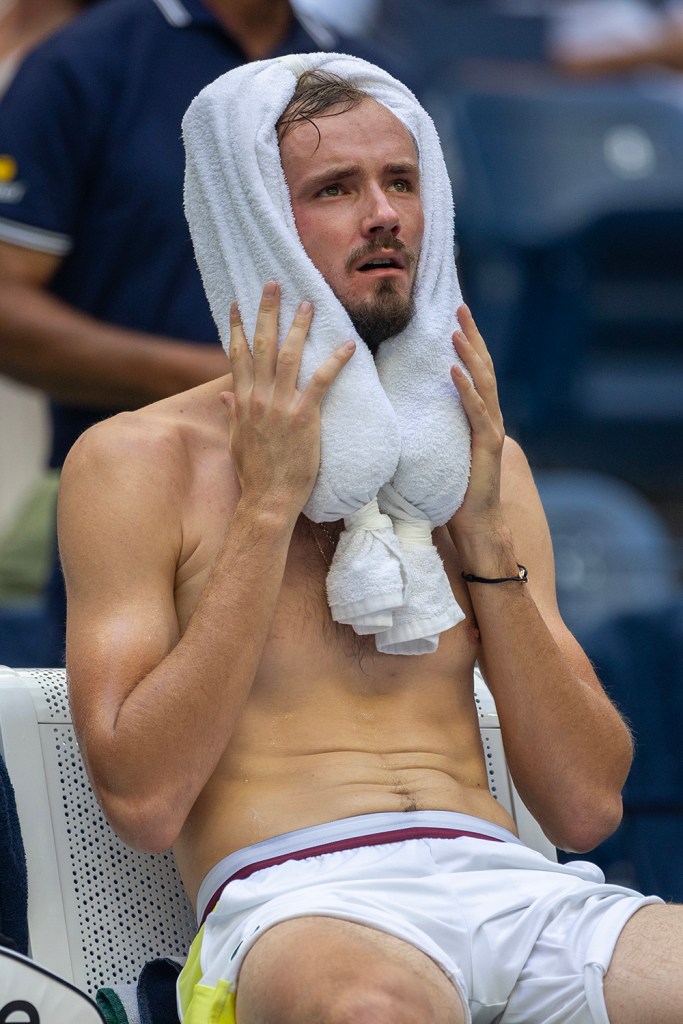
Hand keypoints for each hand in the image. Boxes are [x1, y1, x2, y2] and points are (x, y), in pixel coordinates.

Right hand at [220, 281, 354, 517]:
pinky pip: (321, 381)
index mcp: (244, 401)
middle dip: (267, 312)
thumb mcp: (237, 440)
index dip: (236, 327)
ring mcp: (281, 406)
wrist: (267, 499)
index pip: (237, 355)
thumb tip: (224, 395)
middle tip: (273, 284)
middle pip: (263, 345)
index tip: (236, 303)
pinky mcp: (305, 417)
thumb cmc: (254, 473)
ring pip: (291, 356)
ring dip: (300, 326)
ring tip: (309, 303)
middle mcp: (259, 398)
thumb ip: (232, 413)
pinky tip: (348, 344)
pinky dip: (335, 361)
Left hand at [448, 304, 506, 544]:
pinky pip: (476, 411)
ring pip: (483, 383)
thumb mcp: (438, 450)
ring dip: (469, 355)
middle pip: (483, 366)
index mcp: (478, 415)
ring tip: (454, 332)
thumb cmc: (453, 490)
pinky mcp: (487, 445)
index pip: (473, 370)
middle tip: (459, 307)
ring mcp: (492, 429)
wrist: (475, 523)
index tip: (454, 316)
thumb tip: (402, 409)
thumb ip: (431, 427)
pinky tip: (454, 371)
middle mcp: (490, 416)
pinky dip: (465, 389)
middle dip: (471, 336)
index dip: (467, 342)